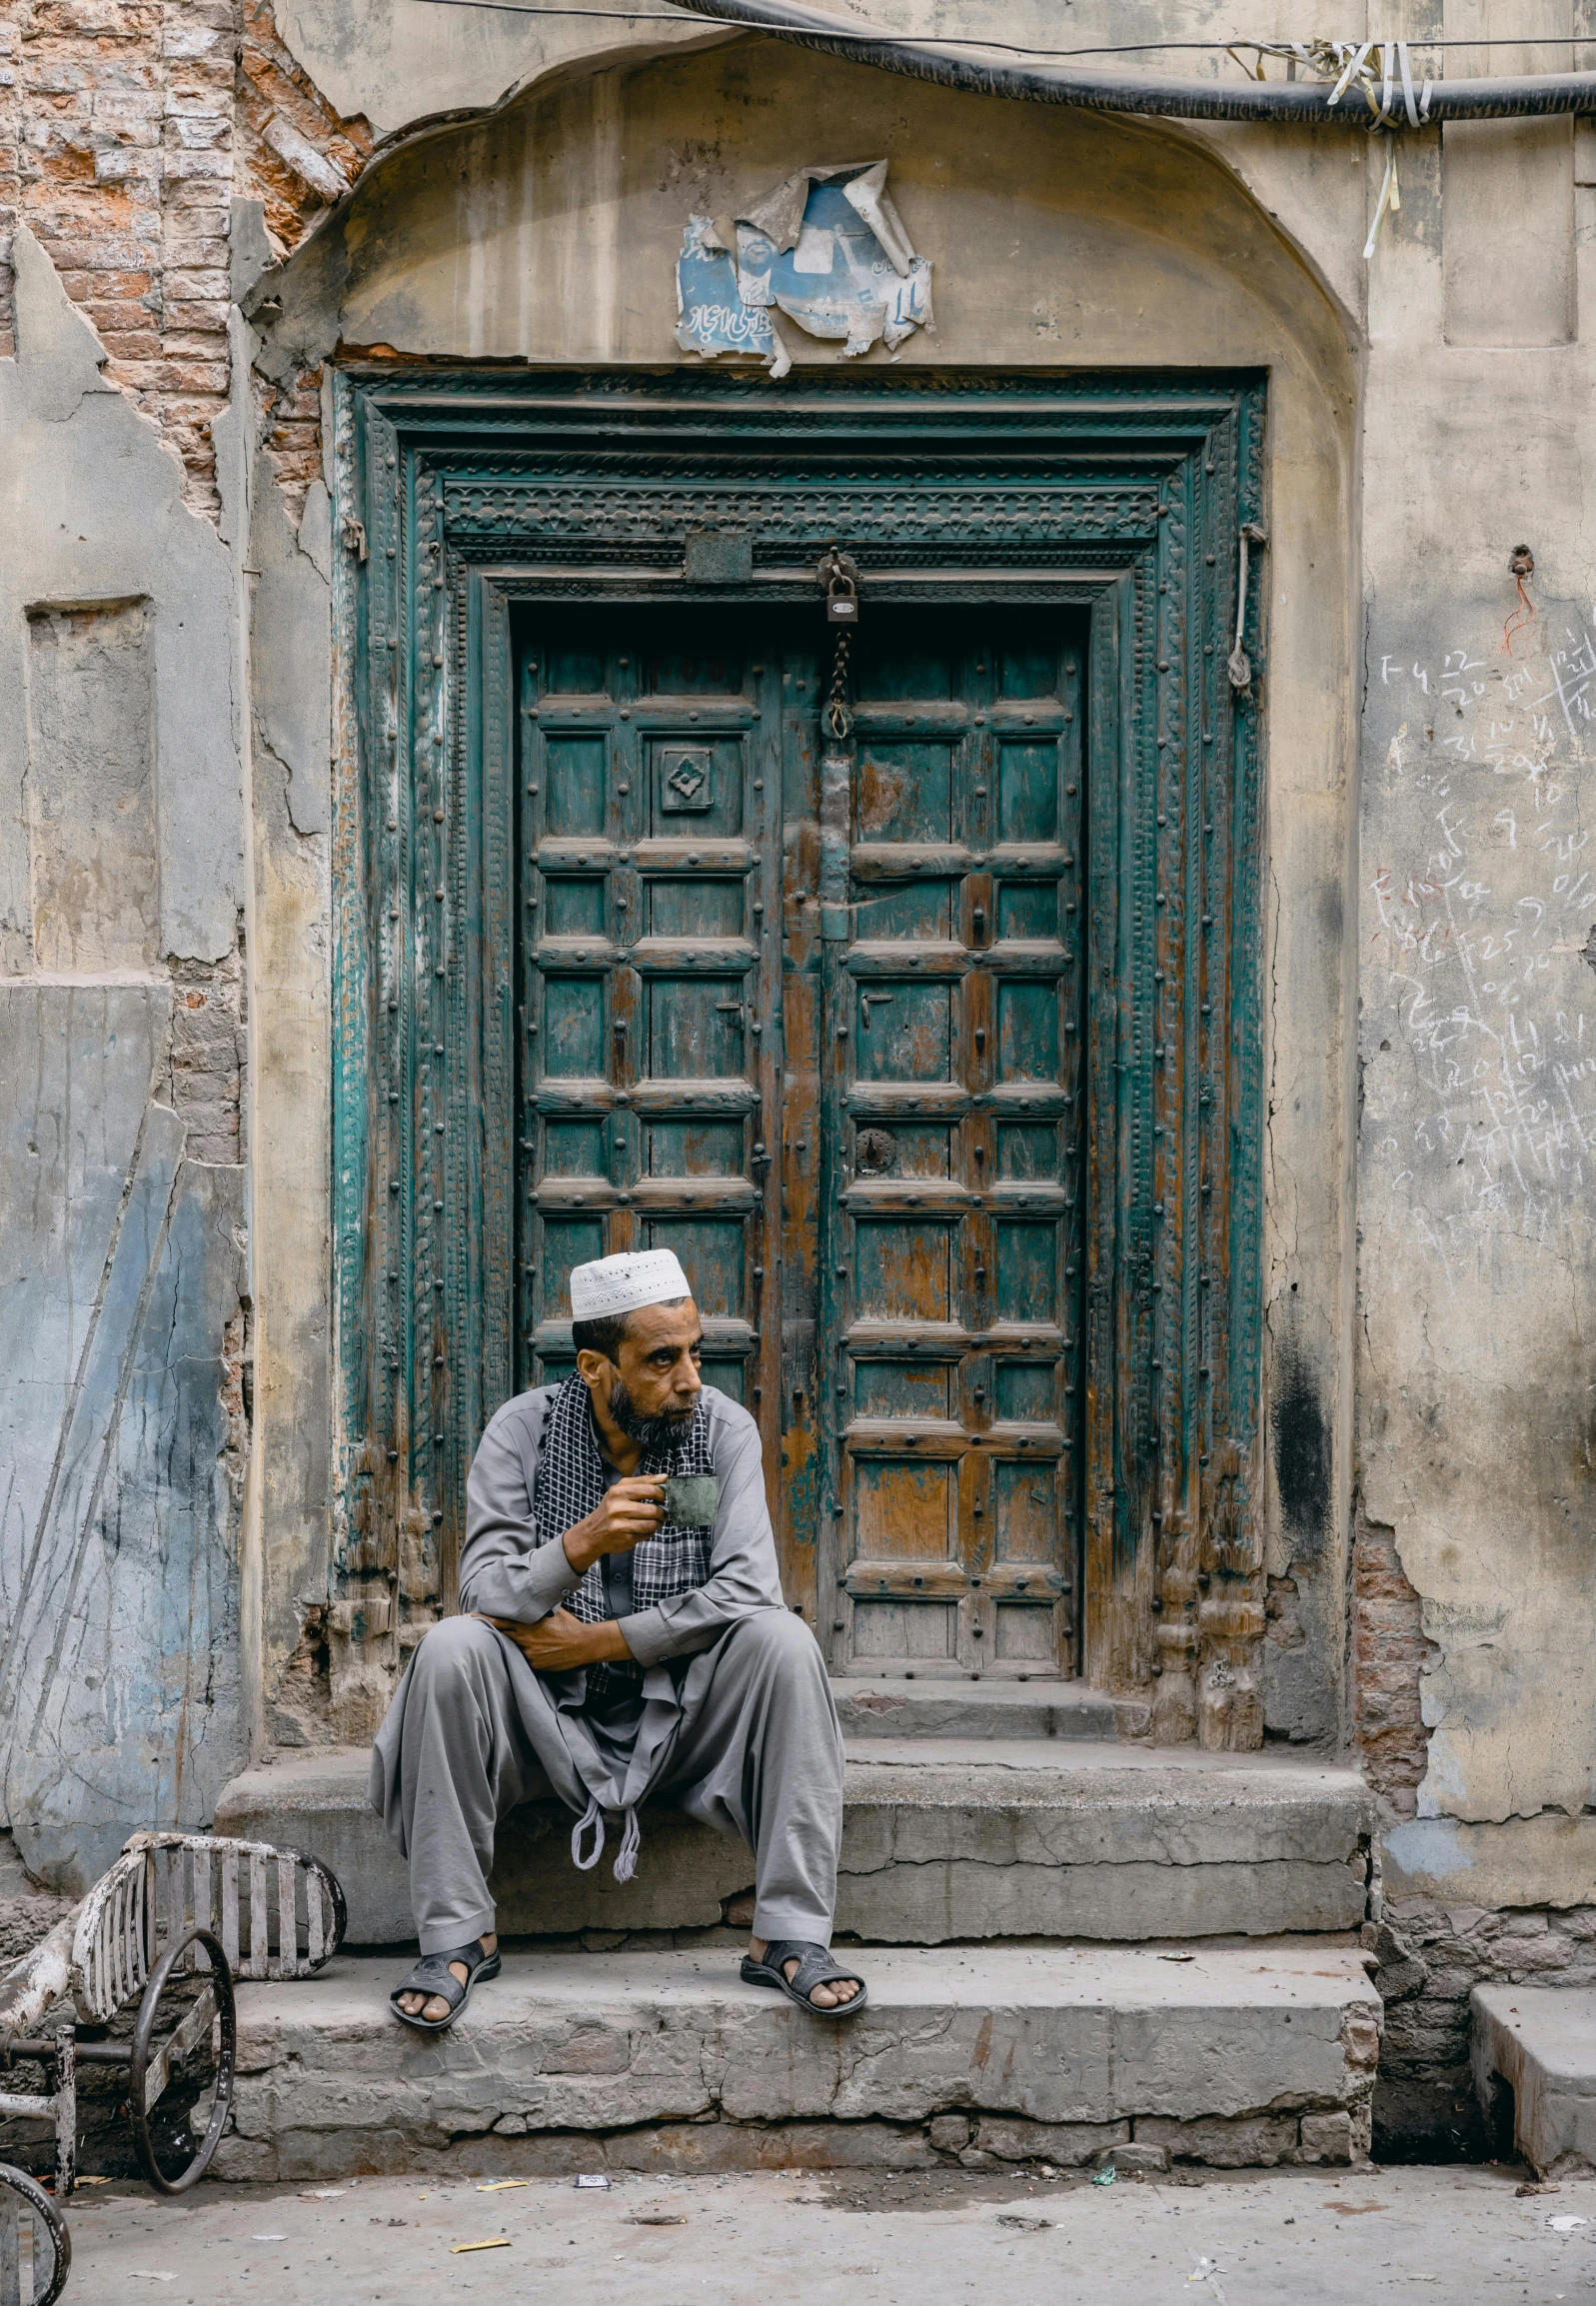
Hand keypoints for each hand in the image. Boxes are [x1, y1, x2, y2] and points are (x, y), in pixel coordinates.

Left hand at [482, 1609, 632, 1670]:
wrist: (583, 1645)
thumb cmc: (569, 1626)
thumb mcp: (553, 1612)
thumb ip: (538, 1610)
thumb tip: (530, 1600)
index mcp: (528, 1626)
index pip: (501, 1622)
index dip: (485, 1619)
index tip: (470, 1616)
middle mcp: (526, 1641)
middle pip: (502, 1636)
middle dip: (492, 1632)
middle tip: (476, 1627)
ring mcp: (529, 1654)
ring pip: (515, 1648)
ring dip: (515, 1645)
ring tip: (528, 1641)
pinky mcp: (535, 1665)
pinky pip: (525, 1659)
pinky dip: (527, 1654)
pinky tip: (540, 1650)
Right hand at [559, 1476, 667, 1574]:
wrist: (592, 1532)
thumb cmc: (610, 1508)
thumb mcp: (620, 1490)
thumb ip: (643, 1482)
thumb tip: (665, 1477)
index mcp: (618, 1491)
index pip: (650, 1489)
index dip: (662, 1493)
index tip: (663, 1497)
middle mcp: (618, 1507)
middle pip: (653, 1509)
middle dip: (662, 1512)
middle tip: (663, 1512)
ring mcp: (620, 1524)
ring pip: (651, 1524)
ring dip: (658, 1523)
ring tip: (657, 1521)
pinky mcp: (624, 1538)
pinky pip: (646, 1534)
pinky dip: (650, 1532)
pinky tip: (645, 1529)